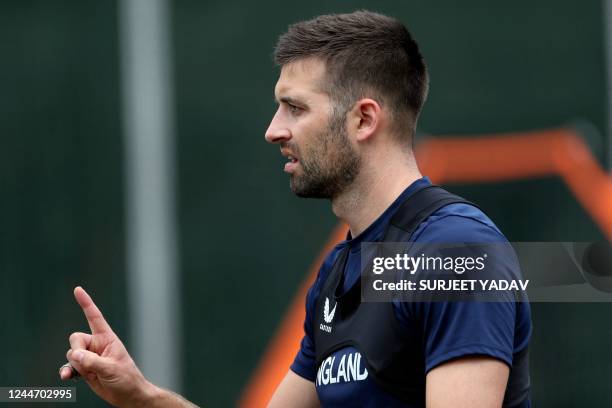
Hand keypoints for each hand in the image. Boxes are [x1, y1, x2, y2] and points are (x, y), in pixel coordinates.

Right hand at [60, 286, 155, 406]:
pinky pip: (69, 367)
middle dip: (76, 350)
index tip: (77, 289)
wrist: (128, 396)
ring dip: (73, 364)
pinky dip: (66, 371)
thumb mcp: (111, 369)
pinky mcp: (85, 369)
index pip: (94, 317)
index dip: (86, 303)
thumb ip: (91, 361)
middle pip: (76, 338)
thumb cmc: (126, 379)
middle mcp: (97, 345)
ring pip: (71, 354)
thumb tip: (73, 355)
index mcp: (107, 338)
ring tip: (86, 374)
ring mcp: (90, 357)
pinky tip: (66, 377)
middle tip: (86, 363)